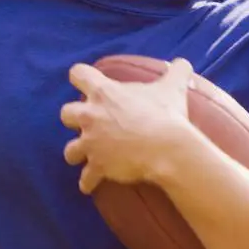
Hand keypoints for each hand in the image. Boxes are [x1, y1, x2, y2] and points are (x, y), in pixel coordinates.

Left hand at [59, 58, 198, 193]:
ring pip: (69, 150)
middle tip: (89, 123)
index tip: (86, 83)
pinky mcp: (98, 165)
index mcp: (104, 93)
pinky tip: (90, 184)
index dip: (81, 77)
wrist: (166, 148)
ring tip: (87, 155)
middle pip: (65, 114)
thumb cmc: (167, 115)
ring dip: (77, 152)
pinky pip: (86, 178)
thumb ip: (175, 72)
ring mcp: (91, 143)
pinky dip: (88, 182)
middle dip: (74, 119)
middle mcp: (91, 116)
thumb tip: (183, 63)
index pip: (78, 74)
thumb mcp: (172, 88)